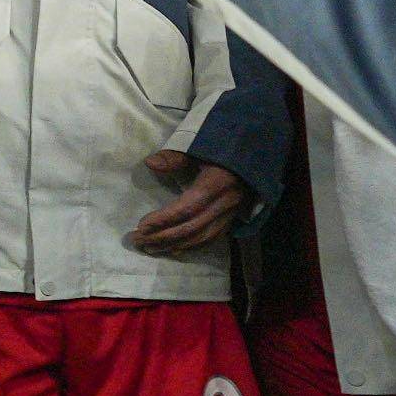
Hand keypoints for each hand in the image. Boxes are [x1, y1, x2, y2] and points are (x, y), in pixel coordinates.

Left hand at [128, 149, 253, 254]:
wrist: (257, 154)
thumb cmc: (224, 149)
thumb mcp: (201, 146)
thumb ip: (175, 156)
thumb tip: (150, 163)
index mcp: (217, 183)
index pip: (187, 208)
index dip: (164, 220)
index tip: (142, 226)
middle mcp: (226, 202)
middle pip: (192, 227)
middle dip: (163, 237)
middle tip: (138, 241)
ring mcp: (232, 213)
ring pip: (202, 237)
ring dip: (175, 245)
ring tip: (150, 248)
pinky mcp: (233, 218)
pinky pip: (212, 238)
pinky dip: (192, 246)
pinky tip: (174, 249)